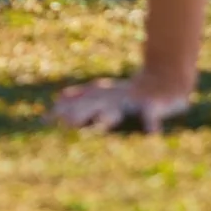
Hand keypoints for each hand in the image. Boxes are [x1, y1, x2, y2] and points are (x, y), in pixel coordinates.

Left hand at [52, 74, 190, 132]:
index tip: (45, 122)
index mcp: (100, 95)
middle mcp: (113, 96)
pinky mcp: (153, 103)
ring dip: (110, 115)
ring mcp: (132, 99)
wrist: (164, 76)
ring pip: (120, 107)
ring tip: (100, 125)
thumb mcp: (104, 92)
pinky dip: (152, 122)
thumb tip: (58, 98)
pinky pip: (152, 113)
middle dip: (79, 113)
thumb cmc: (130, 92)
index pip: (77, 103)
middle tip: (64, 123)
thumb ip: (83, 97)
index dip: (63, 111)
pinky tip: (153, 134)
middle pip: (93, 105)